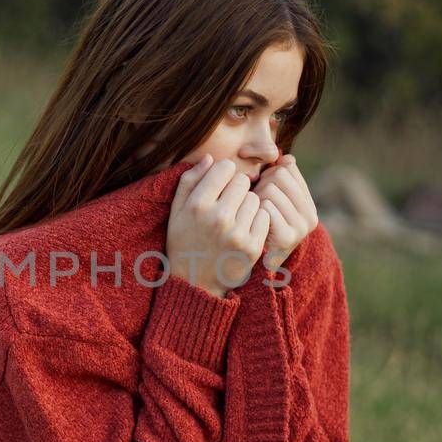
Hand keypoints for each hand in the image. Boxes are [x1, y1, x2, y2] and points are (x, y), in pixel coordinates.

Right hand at [166, 155, 270, 297]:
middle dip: (236, 189)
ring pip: (255, 199)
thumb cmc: (184, 242)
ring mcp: (237, 233)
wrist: (195, 284)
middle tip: (228, 203)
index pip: (225, 167)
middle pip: (243, 181)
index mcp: (197, 205)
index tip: (220, 185)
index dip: (224, 173)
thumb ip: (189, 181)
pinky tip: (244, 229)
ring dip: (247, 205)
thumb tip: (210, 158)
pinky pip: (264, 217)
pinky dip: (257, 221)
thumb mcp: (176, 211)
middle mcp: (218, 218)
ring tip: (235, 218)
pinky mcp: (252, 247)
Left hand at [253, 154, 318, 271]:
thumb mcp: (270, 200)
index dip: (268, 175)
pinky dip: (255, 213)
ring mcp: (302, 227)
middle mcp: (311, 215)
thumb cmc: (256, 226)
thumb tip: (286, 158)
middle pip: (278, 176)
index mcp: (308, 203)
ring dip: (255, 199)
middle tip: (255, 204)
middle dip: (261, 185)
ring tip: (253, 215)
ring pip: (271, 190)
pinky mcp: (289, 238)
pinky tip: (253, 225)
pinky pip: (266, 208)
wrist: (252, 266)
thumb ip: (278, 178)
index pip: (287, 168)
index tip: (262, 190)